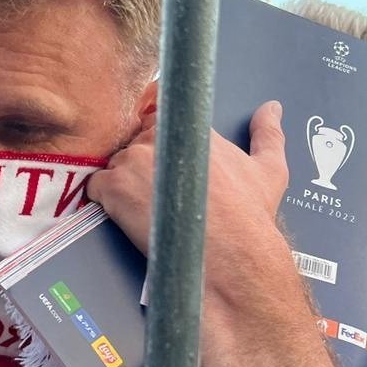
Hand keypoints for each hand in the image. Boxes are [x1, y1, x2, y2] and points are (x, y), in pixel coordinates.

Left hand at [88, 101, 297, 357]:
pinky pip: (95, 186)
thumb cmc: (250, 217)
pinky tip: (125, 217)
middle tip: (157, 196)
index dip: (157, 148)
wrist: (231, 257)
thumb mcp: (268, 168)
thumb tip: (272, 109)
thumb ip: (268, 133)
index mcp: (191, 128)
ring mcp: (133, 161)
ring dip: (122, 186)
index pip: (158, 124)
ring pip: (113, 165)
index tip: (163, 167)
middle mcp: (160, 138)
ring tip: (145, 211)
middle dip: (140, 167)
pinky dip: (103, 201)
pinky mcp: (114, 187)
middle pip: (133, 144)